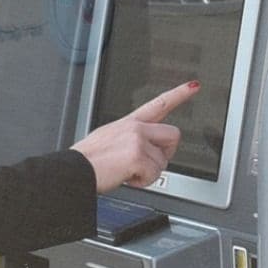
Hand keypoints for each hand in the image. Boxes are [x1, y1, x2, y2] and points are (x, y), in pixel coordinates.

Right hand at [73, 82, 196, 192]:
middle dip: (166, 153)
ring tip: (127, 172)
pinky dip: (142, 182)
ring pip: (163, 161)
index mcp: (129, 122)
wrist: (73, 171)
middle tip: (148, 164)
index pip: (158, 103)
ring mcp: (137, 140)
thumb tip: (143, 152)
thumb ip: (130, 140)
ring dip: (148, 173)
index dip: (179, 93)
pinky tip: (127, 178)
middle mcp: (135, 127)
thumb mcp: (108, 139)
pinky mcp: (137, 156)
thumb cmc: (87, 161)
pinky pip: (155, 175)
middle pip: (173, 135)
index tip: (194, 85)